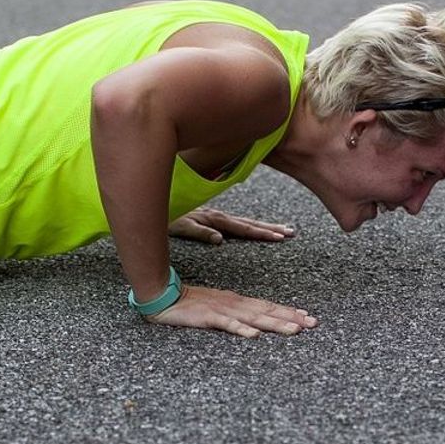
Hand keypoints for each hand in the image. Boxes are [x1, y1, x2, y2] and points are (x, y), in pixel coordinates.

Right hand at [144, 285, 318, 337]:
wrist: (164, 296)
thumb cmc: (192, 305)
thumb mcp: (220, 309)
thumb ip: (238, 315)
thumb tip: (257, 323)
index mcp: (239, 302)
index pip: (269, 307)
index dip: (290, 312)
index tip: (309, 318)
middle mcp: (236, 304)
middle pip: (268, 312)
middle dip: (292, 318)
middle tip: (313, 324)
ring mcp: (223, 310)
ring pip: (254, 318)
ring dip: (275, 324)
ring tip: (294, 331)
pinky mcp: (208, 317)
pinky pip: (227, 325)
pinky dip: (241, 329)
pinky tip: (254, 336)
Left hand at [168, 207, 294, 244]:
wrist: (153, 202)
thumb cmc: (165, 217)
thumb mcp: (180, 226)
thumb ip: (199, 231)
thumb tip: (220, 240)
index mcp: (214, 218)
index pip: (243, 228)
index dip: (262, 233)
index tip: (280, 237)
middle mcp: (218, 216)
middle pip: (250, 223)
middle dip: (271, 228)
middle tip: (291, 233)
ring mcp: (216, 216)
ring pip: (245, 221)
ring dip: (264, 226)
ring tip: (283, 230)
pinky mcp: (212, 217)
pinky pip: (236, 222)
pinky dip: (251, 225)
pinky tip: (258, 228)